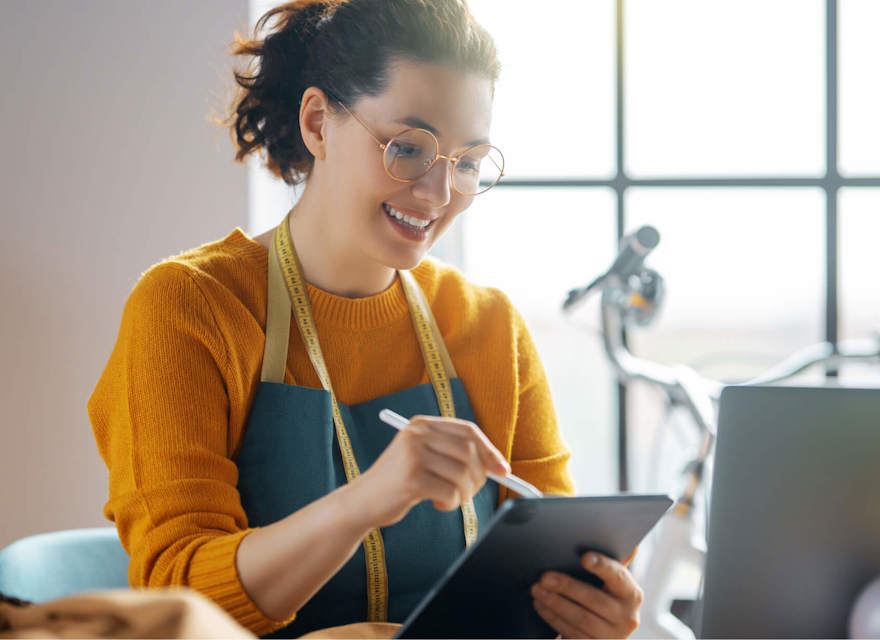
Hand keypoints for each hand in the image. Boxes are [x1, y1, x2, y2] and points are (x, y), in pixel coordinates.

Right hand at [351, 415, 509, 527]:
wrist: (362, 502)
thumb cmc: (399, 482)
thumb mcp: (423, 458)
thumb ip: (453, 454)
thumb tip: (499, 466)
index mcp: (421, 424)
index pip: (468, 431)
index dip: (489, 450)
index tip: (503, 470)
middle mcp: (417, 434)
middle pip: (470, 451)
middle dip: (479, 476)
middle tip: (469, 492)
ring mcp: (413, 455)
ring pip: (463, 474)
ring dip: (464, 493)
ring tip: (450, 499)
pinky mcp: (411, 478)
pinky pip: (450, 491)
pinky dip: (452, 502)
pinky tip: (438, 503)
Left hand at [530, 548, 643, 637]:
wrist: (605, 631)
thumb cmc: (604, 595)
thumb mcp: (609, 581)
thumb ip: (608, 561)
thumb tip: (612, 533)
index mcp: (632, 594)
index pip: (618, 576)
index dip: (602, 566)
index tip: (584, 557)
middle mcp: (627, 618)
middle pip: (593, 599)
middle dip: (566, 586)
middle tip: (544, 576)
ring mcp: (612, 636)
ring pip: (579, 619)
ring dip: (554, 602)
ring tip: (537, 589)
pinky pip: (571, 633)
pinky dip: (552, 617)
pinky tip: (541, 605)